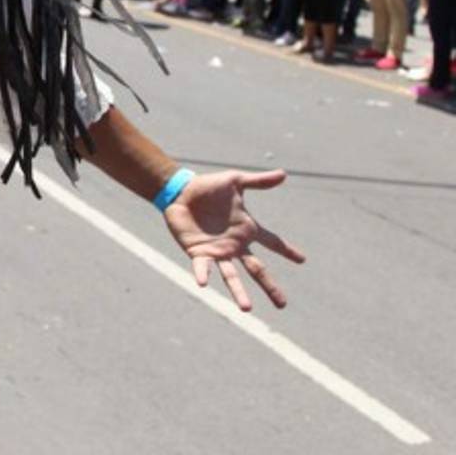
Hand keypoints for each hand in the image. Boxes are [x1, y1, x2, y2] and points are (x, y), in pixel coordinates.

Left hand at [164, 169, 305, 310]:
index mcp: (246, 229)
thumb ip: (259, 181)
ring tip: (247, 309)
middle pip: (257, 269)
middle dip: (270, 287)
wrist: (180, 191)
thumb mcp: (236, 181)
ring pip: (231, 275)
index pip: (272, 242)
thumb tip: (284, 174)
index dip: (287, 250)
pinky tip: (204, 284)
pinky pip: (202, 266)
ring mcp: (217, 251)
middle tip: (282, 305)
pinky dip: (203, 274)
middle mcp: (235, 245)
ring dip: (238, 291)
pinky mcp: (197, 252)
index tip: (303, 260)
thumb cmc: (208, 187)